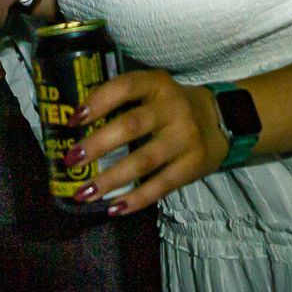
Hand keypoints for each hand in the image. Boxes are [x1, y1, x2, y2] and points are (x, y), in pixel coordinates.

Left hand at [64, 70, 228, 216]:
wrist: (221, 121)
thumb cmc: (172, 107)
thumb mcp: (153, 92)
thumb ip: (124, 100)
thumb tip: (75, 124)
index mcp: (158, 84)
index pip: (125, 86)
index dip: (98, 101)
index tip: (73, 120)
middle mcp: (174, 108)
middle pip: (131, 126)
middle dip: (97, 145)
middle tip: (70, 160)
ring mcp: (185, 138)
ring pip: (143, 161)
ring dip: (110, 179)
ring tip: (84, 192)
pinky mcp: (193, 165)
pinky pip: (160, 186)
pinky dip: (135, 199)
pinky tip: (113, 208)